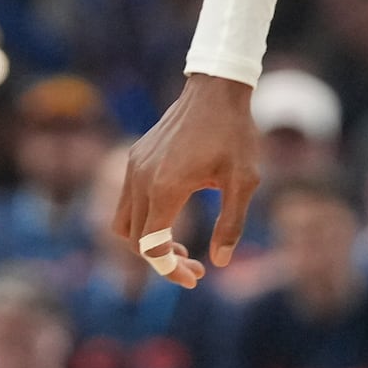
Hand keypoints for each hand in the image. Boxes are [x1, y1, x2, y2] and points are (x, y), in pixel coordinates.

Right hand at [111, 74, 259, 284]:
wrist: (215, 89)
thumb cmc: (235, 134)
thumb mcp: (244, 182)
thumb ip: (231, 224)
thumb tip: (220, 262)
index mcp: (165, 188)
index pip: (151, 247)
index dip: (170, 270)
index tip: (195, 277)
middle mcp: (141, 179)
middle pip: (135, 241)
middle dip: (162, 261)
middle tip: (195, 267)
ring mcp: (134, 167)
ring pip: (124, 223)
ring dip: (147, 242)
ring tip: (180, 247)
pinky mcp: (136, 157)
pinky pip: (128, 200)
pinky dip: (145, 219)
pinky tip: (174, 215)